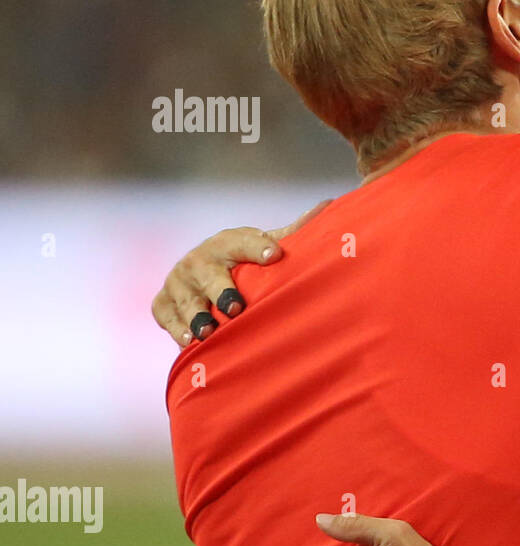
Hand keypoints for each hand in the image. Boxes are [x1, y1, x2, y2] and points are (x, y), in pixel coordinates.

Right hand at [151, 199, 330, 345]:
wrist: (204, 269)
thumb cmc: (246, 261)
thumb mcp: (267, 244)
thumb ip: (295, 231)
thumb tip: (329, 204)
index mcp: (228, 242)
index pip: (242, 241)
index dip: (256, 246)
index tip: (274, 255)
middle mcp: (200, 259)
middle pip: (208, 274)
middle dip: (221, 290)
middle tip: (236, 307)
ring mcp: (178, 281)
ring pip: (184, 298)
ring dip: (196, 314)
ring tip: (209, 330)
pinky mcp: (163, 302)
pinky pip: (165, 314)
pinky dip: (175, 327)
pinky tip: (189, 341)